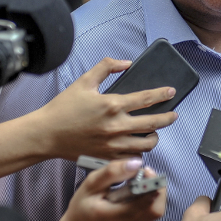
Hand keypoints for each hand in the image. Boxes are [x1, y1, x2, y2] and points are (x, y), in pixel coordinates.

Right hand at [39, 58, 177, 160]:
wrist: (47, 134)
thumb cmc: (63, 108)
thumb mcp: (84, 81)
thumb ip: (106, 67)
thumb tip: (126, 63)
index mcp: (112, 105)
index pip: (146, 99)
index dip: (162, 94)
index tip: (171, 92)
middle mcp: (116, 126)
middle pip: (153, 123)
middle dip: (168, 118)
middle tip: (174, 115)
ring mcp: (113, 144)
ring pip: (146, 144)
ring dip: (155, 136)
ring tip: (155, 131)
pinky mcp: (108, 157)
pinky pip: (133, 157)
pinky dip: (140, 152)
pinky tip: (139, 146)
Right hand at [64, 158, 165, 220]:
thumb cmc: (84, 205)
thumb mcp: (90, 184)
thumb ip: (112, 172)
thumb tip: (137, 163)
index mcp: (107, 216)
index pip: (137, 206)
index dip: (148, 187)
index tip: (146, 170)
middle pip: (154, 210)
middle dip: (156, 188)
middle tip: (145, 173)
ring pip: (156, 212)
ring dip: (155, 193)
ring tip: (141, 181)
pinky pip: (152, 213)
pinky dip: (151, 200)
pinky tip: (138, 193)